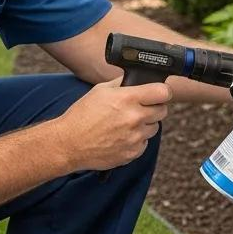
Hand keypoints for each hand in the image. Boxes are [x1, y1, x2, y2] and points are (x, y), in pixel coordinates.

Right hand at [55, 77, 170, 170]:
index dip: (162, 91)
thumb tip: (136, 80)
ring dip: (145, 125)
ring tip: (126, 124)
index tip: (158, 93)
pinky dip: (137, 140)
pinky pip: (144, 143)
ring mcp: (135, 137)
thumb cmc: (82, 116)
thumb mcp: (100, 91)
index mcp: (128, 99)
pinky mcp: (132, 153)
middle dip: (154, 107)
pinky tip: (121, 136)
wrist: (69, 143)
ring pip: (154, 128)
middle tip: (140, 108)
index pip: (163, 92)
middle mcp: (134, 118)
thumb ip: (121, 84)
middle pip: (162, 110)